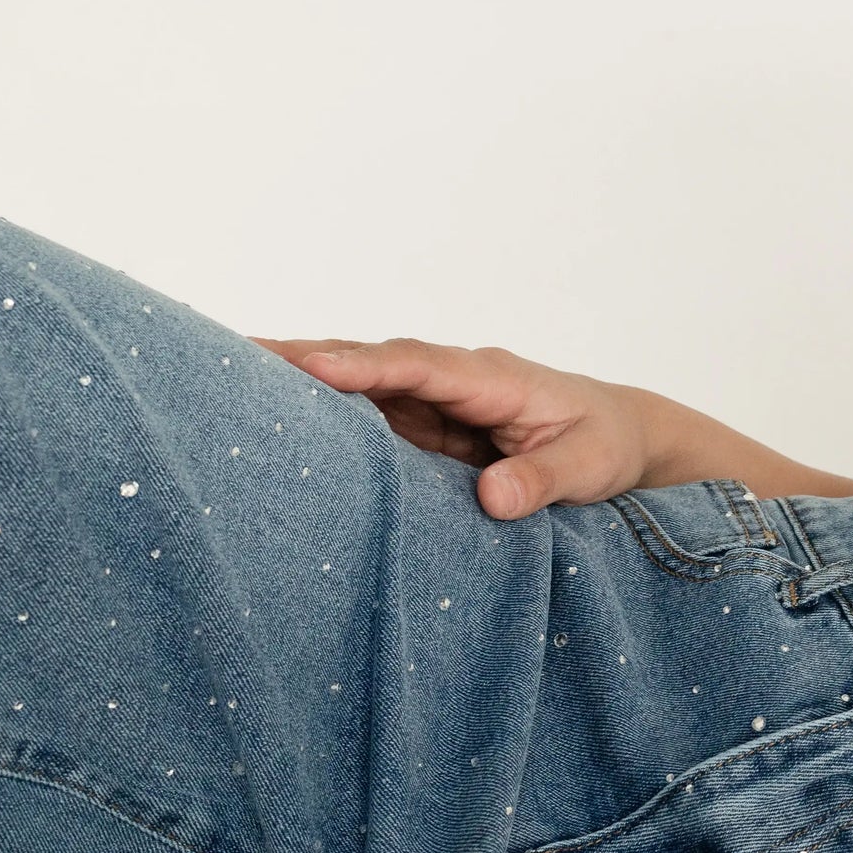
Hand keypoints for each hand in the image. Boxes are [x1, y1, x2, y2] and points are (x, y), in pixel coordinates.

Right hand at [254, 337, 653, 518]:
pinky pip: (372, 418)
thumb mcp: (589, 466)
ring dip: (304, 384)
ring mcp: (437, 401)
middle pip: (373, 363)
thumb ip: (541, 481)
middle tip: (233, 354)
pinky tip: (278, 424)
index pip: (418, 366)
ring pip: (363, 388)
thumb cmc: (608, 445)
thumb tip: (491, 499)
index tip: (310, 366)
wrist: (622, 438)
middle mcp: (455, 380)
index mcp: (493, 378)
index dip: (363, 366)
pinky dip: (328, 417)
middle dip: (308, 358)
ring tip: (230, 383)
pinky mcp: (428, 427)